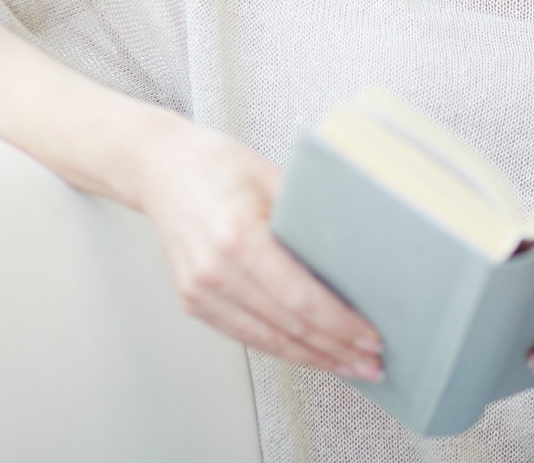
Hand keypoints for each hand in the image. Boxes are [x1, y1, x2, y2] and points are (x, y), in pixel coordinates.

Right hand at [135, 122, 383, 380]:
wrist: (161, 169)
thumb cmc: (217, 166)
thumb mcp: (273, 178)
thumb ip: (308, 221)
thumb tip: (356, 262)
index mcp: (238, 236)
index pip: (299, 298)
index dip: (339, 325)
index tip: (370, 336)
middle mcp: (215, 270)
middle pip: (288, 326)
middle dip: (336, 350)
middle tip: (372, 362)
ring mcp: (200, 291)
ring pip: (268, 340)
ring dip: (313, 359)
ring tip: (349, 366)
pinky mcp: (194, 301)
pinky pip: (246, 335)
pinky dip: (282, 348)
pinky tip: (310, 354)